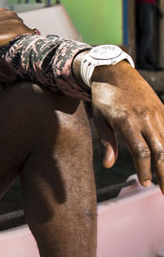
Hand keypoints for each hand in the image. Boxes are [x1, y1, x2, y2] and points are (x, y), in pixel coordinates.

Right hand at [0, 9, 34, 71]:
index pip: (7, 19)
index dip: (6, 28)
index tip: (4, 35)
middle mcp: (7, 13)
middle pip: (17, 22)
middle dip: (15, 31)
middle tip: (10, 41)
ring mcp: (14, 20)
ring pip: (23, 28)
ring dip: (22, 35)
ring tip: (18, 43)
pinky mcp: (19, 28)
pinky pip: (30, 33)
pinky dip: (30, 38)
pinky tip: (27, 43)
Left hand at [90, 63, 163, 194]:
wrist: (115, 72)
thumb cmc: (104, 98)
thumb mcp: (100, 119)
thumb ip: (107, 142)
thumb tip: (108, 165)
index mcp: (127, 122)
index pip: (141, 152)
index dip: (144, 170)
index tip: (145, 183)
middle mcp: (145, 118)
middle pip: (161, 151)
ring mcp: (157, 114)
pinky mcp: (163, 110)